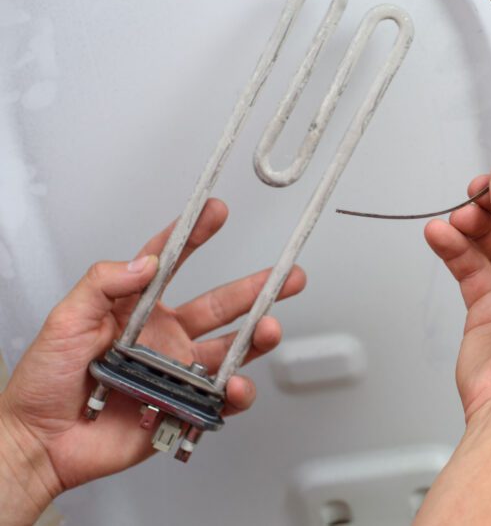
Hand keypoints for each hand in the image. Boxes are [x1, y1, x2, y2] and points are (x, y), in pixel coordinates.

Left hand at [0, 199, 304, 522]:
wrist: (39, 442)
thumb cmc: (42, 383)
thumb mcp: (66, 320)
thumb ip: (103, 284)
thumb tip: (145, 262)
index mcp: (138, 312)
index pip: (171, 265)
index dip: (194, 237)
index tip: (215, 212)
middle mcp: (163, 339)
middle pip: (221, 306)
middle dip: (257, 288)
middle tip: (287, 276)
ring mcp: (176, 373)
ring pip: (231, 350)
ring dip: (256, 338)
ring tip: (270, 329)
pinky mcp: (183, 408)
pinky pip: (221, 398)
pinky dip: (236, 392)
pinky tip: (236, 384)